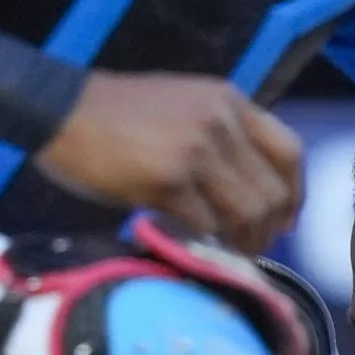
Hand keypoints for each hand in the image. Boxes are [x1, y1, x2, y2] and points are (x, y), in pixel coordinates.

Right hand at [35, 71, 302, 252]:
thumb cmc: (115, 112)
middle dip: (268, 230)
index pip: (289, 152)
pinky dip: (207, 244)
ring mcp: (196, 149)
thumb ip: (220, 135)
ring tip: (225, 253)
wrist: (59, 109)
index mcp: (229, 100)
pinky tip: (196, 249)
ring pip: (246, 213)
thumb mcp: (183, 104)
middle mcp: (221, 121)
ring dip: (242, 243)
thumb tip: (246, 189)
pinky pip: (206, 225)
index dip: (294, 195)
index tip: (285, 221)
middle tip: (250, 248)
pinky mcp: (168, 179)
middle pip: (272, 191)